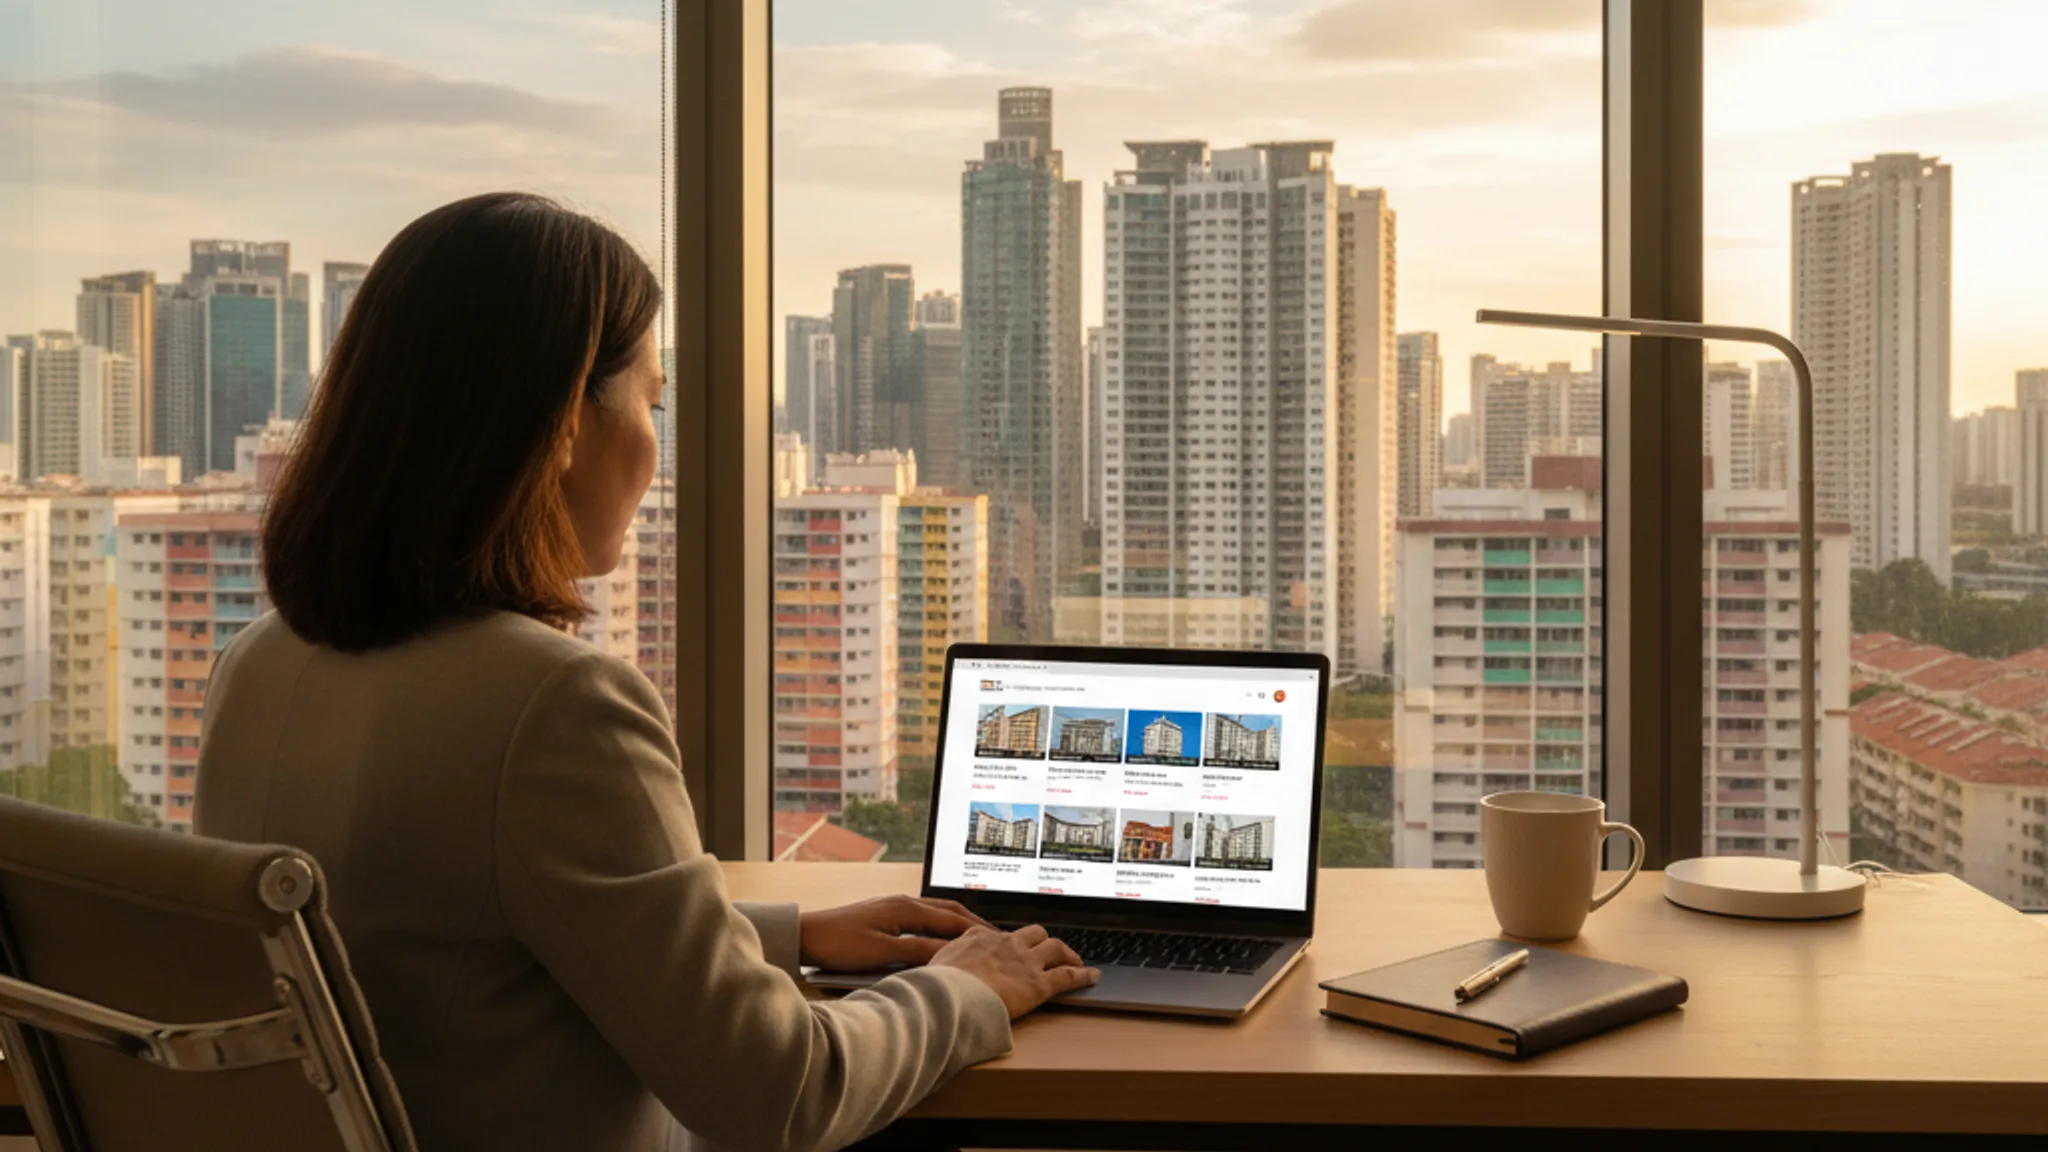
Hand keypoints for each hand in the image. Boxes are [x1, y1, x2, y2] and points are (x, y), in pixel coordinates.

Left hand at [798, 895, 991, 970]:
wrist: (807, 936)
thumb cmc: (840, 943)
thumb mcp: (882, 953)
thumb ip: (917, 952)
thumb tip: (951, 953)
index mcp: (906, 908)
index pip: (952, 919)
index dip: (976, 930)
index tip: (999, 941)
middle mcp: (904, 902)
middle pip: (949, 909)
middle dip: (973, 922)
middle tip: (996, 936)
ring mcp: (895, 907)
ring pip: (937, 912)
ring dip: (958, 923)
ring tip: (976, 936)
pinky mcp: (886, 915)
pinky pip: (924, 917)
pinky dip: (941, 925)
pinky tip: (944, 936)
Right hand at [928, 924, 1100, 1018]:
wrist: (948, 997)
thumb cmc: (936, 987)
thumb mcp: (933, 966)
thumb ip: (941, 964)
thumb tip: (933, 973)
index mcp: (979, 938)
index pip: (1000, 934)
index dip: (1010, 942)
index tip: (1011, 948)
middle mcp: (1005, 944)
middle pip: (1033, 933)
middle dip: (1042, 940)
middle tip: (1048, 949)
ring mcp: (1024, 962)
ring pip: (1054, 948)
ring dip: (1067, 953)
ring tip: (1075, 960)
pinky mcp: (1038, 984)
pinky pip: (1067, 976)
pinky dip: (1083, 975)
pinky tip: (1092, 976)